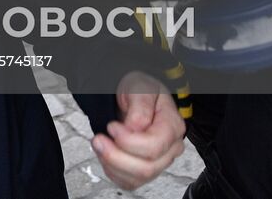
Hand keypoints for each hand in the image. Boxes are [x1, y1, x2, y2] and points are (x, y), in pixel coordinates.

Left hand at [91, 71, 185, 190]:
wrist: (134, 97)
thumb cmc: (141, 90)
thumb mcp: (140, 87)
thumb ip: (139, 107)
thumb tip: (135, 128)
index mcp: (172, 126)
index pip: (154, 146)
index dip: (128, 141)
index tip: (112, 126)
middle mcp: (170, 148)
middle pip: (146, 168)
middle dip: (116, 156)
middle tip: (99, 139)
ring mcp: (159, 161)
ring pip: (137, 179)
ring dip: (111, 164)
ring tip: (99, 144)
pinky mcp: (146, 170)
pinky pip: (129, 182)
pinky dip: (112, 171)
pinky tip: (106, 154)